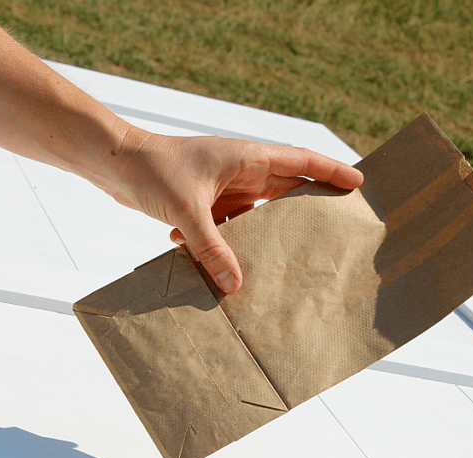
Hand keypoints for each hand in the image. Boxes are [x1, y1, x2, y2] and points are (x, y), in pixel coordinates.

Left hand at [105, 128, 363, 293]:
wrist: (113, 163)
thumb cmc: (152, 170)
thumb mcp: (187, 211)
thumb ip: (212, 248)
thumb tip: (235, 285)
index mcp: (247, 158)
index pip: (301, 162)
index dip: (332, 171)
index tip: (359, 184)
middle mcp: (241, 170)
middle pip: (288, 188)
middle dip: (313, 204)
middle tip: (341, 223)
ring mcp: (225, 187)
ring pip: (260, 212)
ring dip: (271, 233)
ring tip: (293, 258)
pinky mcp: (207, 203)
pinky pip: (231, 227)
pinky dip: (231, 244)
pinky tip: (224, 269)